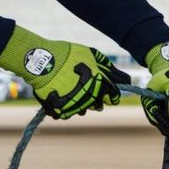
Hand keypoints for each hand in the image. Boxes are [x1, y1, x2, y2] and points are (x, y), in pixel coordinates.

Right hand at [0, 25, 129, 119]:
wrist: (42, 62)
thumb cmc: (69, 56)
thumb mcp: (93, 56)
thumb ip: (110, 70)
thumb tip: (127, 80)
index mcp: (102, 86)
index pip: (114, 98)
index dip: (109, 92)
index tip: (102, 86)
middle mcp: (92, 100)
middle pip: (98, 105)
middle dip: (94, 97)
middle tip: (83, 84)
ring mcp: (76, 107)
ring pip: (83, 109)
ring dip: (79, 101)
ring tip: (69, 86)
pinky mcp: (62, 112)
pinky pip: (67, 112)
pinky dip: (64, 105)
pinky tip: (59, 92)